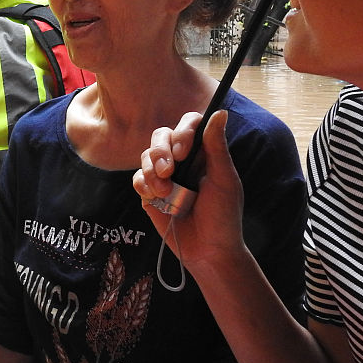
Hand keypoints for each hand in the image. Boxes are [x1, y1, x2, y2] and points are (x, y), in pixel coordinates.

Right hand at [134, 110, 245, 270]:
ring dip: (152, 172)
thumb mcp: (224, 180)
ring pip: (146, 156)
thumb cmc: (223, 216)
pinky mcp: (150, 193)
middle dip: (160, 151)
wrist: (208, 251)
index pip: (188, 125)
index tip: (183, 152)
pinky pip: (138, 179)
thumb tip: (221, 111)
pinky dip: (144, 185)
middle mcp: (182, 161)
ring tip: (166, 192)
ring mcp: (164, 177)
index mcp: (202, 153)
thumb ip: (216, 146)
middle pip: (161, 136)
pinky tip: (157, 198)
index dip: (182, 132)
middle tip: (169, 171)